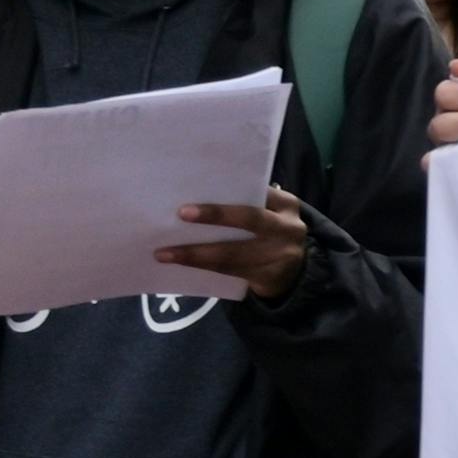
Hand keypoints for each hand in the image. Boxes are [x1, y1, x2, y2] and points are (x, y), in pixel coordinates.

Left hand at [158, 189, 312, 302]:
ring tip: (164, 252)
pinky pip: (229, 271)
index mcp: (286, 204)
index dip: (233, 186)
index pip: (259, 190)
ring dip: (196, 252)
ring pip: (233, 252)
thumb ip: (246, 204)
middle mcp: (288, 227)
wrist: (293, 273)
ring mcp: (282, 254)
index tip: (201, 181)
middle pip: (250, 218)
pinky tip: (178, 262)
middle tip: (182, 213)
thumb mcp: (269, 215)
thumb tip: (196, 193)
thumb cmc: (268, 234)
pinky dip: (201, 266)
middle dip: (216, 215)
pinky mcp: (269, 276)